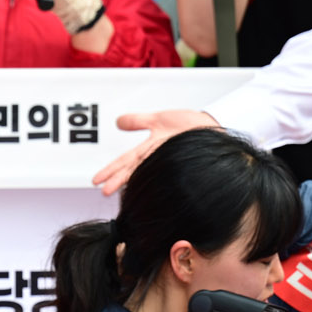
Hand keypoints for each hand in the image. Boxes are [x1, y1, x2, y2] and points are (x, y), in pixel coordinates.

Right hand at [94, 110, 219, 194]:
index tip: (97, 181)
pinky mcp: (182, 160)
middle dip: (118, 179)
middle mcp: (158, 157)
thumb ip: (138, 121)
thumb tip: (118, 122)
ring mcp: (169, 159)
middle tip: (104, 191)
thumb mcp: (159, 119)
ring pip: (146, 171)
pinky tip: (147, 189)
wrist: (214, 127)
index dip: (111, 170)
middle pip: (133, 169)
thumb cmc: (189, 126)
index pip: (125, 161)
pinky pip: (168, 171)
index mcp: (150, 149)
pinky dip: (156, 180)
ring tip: (120, 192)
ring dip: (132, 181)